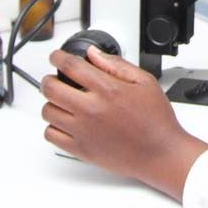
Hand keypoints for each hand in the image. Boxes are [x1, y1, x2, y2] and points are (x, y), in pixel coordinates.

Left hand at [41, 47, 207, 199]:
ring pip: (48, 111)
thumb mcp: (144, 81)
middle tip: (54, 78)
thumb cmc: (155, 119)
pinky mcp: (79, 150)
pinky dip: (53, 126)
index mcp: (108, 90)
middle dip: (49, 79)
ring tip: (62, 101)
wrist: (159, 152)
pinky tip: (65, 121)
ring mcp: (82, 131)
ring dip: (51, 102)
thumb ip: (116, 65)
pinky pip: (51, 135)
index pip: (71, 67)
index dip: (58, 57)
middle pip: (51, 88)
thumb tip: (94, 55)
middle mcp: (91, 110)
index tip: (56, 56)